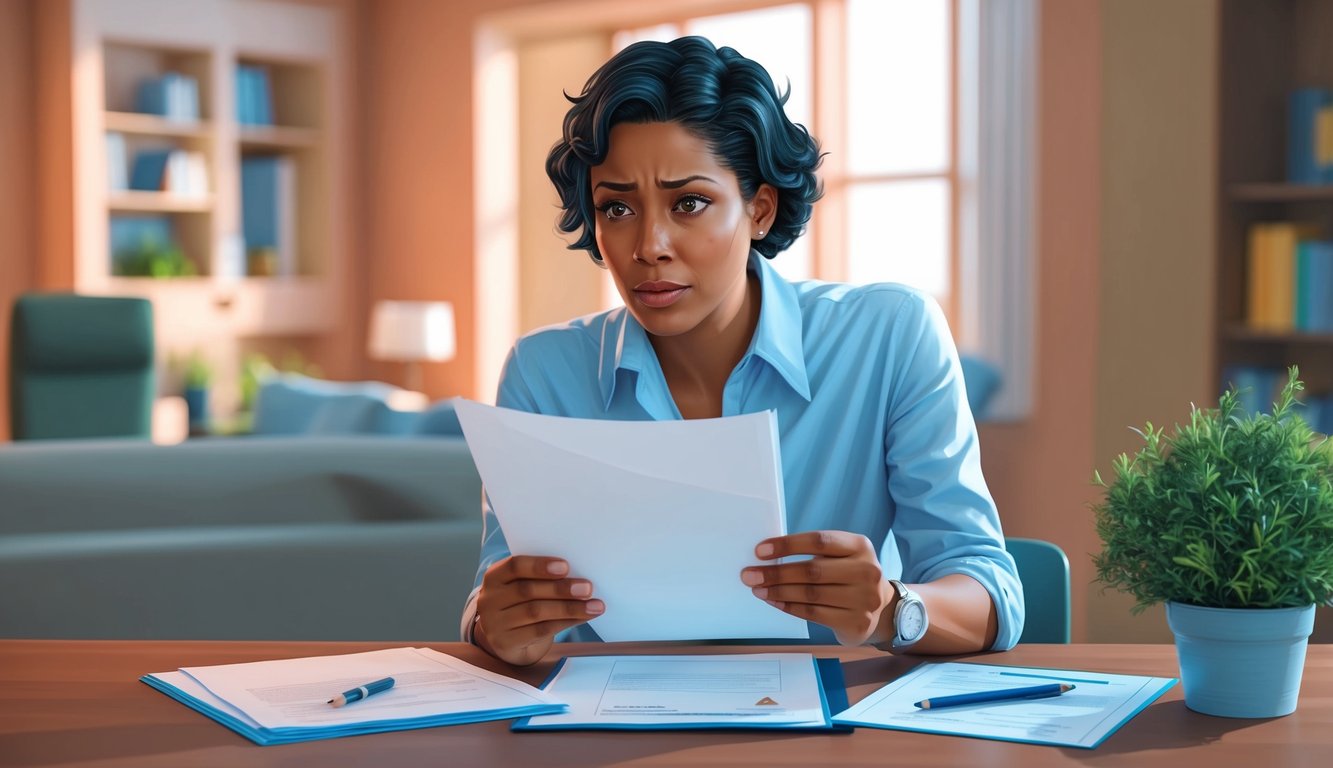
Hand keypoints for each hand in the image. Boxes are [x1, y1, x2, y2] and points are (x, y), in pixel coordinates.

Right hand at [474, 556, 603, 665]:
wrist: (505, 637)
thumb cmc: (520, 603)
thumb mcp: (523, 585)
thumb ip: (541, 578)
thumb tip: (578, 575)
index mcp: (494, 577)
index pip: (514, 566)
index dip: (539, 565)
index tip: (565, 566)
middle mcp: (490, 599)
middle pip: (527, 591)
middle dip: (560, 589)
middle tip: (587, 587)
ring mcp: (496, 623)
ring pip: (536, 612)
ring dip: (569, 608)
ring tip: (594, 605)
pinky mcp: (507, 642)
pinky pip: (540, 631)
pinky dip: (566, 622)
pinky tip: (583, 617)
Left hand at [741, 531, 891, 646]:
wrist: (882, 608)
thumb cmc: (849, 575)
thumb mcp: (842, 556)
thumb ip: (814, 554)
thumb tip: (768, 557)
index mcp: (860, 546)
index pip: (819, 541)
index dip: (787, 545)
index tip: (760, 551)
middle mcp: (866, 571)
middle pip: (812, 570)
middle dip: (776, 573)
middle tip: (749, 575)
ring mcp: (864, 599)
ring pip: (811, 594)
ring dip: (778, 592)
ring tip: (758, 589)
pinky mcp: (856, 622)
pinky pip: (814, 613)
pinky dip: (790, 607)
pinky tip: (775, 602)